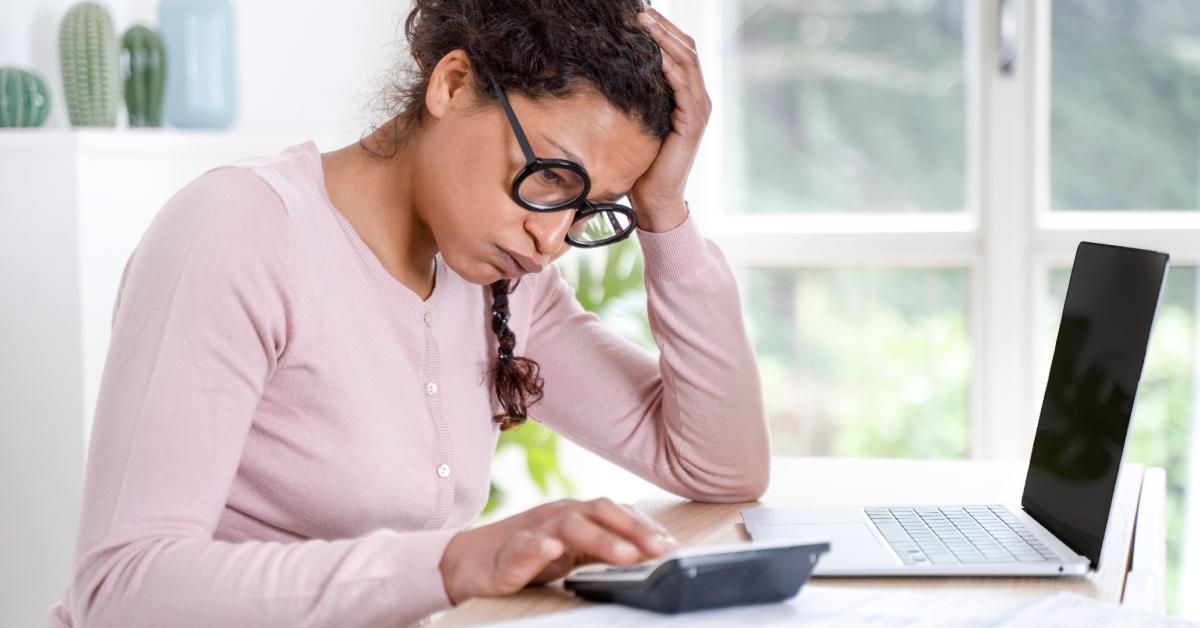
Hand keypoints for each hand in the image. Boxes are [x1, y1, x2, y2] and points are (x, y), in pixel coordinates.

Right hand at [438, 498, 677, 603]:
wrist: (472, 560)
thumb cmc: (528, 554)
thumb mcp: (573, 551)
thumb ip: (605, 548)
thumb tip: (650, 554)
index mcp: (578, 514)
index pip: (618, 513)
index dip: (646, 526)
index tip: (673, 546)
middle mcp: (560, 515)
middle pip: (601, 512)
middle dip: (635, 530)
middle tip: (662, 550)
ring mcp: (535, 531)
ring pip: (571, 527)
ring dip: (602, 540)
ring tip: (627, 556)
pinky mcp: (510, 551)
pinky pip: (525, 546)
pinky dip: (540, 547)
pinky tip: (553, 551)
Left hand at [629, 6, 710, 231]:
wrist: (655, 198)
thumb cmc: (643, 163)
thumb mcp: (639, 121)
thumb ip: (639, 97)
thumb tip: (614, 72)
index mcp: (687, 94)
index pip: (679, 51)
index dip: (662, 29)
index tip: (639, 13)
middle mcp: (698, 97)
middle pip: (686, 49)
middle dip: (663, 26)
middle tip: (639, 10)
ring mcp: (699, 109)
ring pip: (687, 62)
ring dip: (665, 39)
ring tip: (644, 22)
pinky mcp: (693, 123)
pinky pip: (684, 88)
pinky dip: (671, 69)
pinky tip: (655, 55)